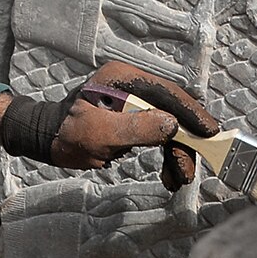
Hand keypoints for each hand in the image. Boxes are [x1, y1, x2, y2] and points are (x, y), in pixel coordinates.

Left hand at [0, 60, 220, 185]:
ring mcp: (133, 99)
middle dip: (184, 142)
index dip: (191, 113)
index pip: (167, 92)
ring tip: (176, 179)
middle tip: (187, 172)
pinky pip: (158, 131)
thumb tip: (173, 125)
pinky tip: (167, 173)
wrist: (46, 139)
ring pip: (168, 124)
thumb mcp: (100, 134)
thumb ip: (137, 128)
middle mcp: (132, 83)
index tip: (210, 133)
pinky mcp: (133, 115)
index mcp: (124, 78)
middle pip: (172, 110)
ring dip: (177, 152)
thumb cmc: (67, 135)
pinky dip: (166, 152)